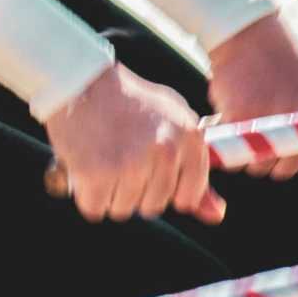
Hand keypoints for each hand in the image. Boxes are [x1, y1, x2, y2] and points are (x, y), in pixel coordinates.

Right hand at [44, 62, 221, 224]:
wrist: (81, 81)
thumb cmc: (130, 102)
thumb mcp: (173, 123)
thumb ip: (194, 169)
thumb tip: (217, 215)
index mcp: (190, 137)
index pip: (187, 196)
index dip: (167, 190)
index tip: (150, 172)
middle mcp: (165, 151)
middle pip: (153, 205)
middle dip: (135, 190)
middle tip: (120, 158)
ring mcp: (130, 163)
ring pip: (123, 209)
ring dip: (109, 193)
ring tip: (103, 158)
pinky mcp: (97, 173)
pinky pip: (94, 209)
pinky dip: (87, 195)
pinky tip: (86, 167)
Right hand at [208, 13, 297, 176]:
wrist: (249, 32)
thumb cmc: (283, 58)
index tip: (289, 157)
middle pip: (286, 169)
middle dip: (273, 163)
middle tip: (262, 148)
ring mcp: (270, 118)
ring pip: (258, 165)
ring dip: (249, 158)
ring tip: (245, 137)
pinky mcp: (241, 115)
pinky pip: (234, 151)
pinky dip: (229, 147)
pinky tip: (230, 130)